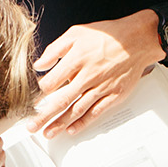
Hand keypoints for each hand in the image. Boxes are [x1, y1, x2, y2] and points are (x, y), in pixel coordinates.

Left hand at [29, 11, 164, 136]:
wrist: (137, 40)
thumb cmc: (108, 35)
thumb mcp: (77, 33)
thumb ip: (55, 49)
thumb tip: (39, 64)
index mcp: (77, 59)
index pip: (52, 82)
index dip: (39, 93)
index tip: (29, 100)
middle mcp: (88, 76)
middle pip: (62, 100)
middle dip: (44, 115)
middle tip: (31, 126)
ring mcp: (101, 87)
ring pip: (77, 109)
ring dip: (61, 123)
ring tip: (48, 133)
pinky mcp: (113, 95)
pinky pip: (96, 112)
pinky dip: (83, 122)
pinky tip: (72, 129)